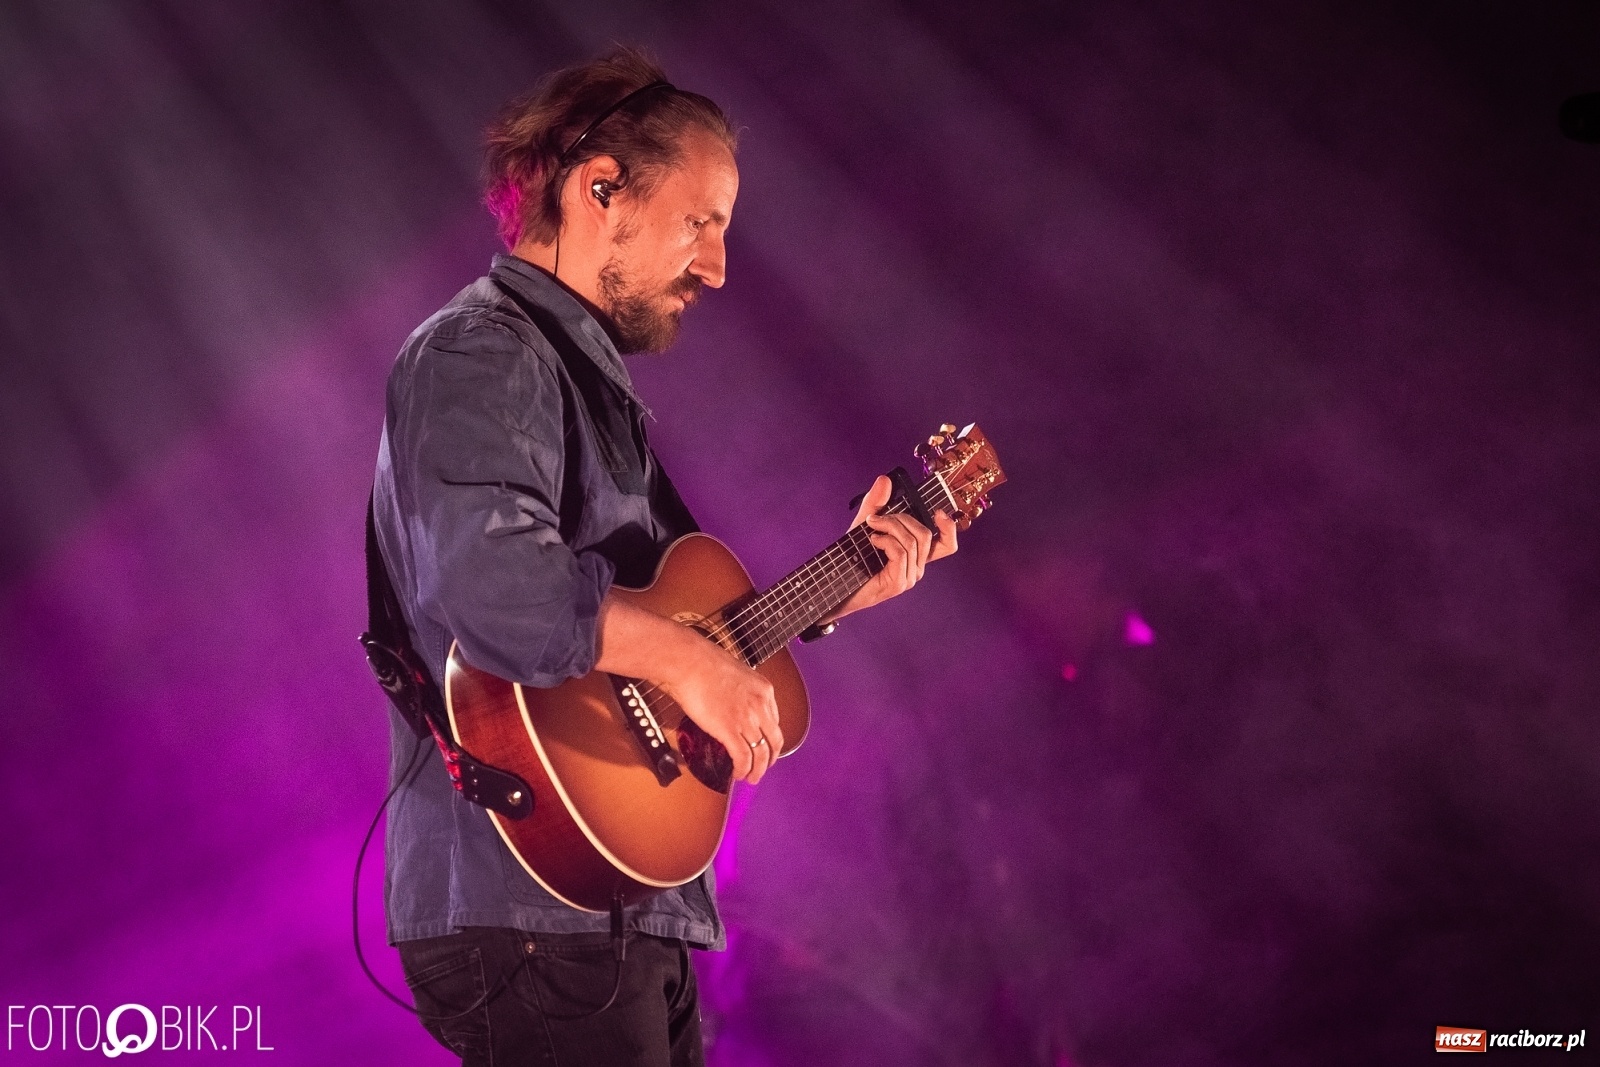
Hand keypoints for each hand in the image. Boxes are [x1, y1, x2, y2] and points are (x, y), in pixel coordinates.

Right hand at [659, 637, 784, 783]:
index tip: (764, 745)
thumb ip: (741, 692)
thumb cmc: (704, 663)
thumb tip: (733, 706)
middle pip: (774, 741)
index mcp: (764, 690)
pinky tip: (738, 774)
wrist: (689, 663)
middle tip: (764, 767)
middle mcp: (760, 706)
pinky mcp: (730, 730)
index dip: (769, 738)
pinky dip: (743, 769)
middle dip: (770, 758)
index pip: (775, 721)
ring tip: (751, 778)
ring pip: (761, 753)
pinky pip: (743, 757)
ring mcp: (747, 719)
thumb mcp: (735, 674)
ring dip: (757, 770)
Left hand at [827, 474, 957, 618]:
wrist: (835, 583)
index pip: (946, 544)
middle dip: (900, 518)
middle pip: (924, 534)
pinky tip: (872, 541)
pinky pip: (900, 552)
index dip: (949, 528)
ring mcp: (909, 577)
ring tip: (871, 528)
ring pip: (912, 541)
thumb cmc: (853, 557)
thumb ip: (876, 503)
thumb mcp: (864, 525)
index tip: (938, 512)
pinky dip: (885, 541)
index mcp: (916, 554)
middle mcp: (917, 566)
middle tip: (876, 519)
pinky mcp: (899, 583)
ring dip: (889, 527)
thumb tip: (885, 479)